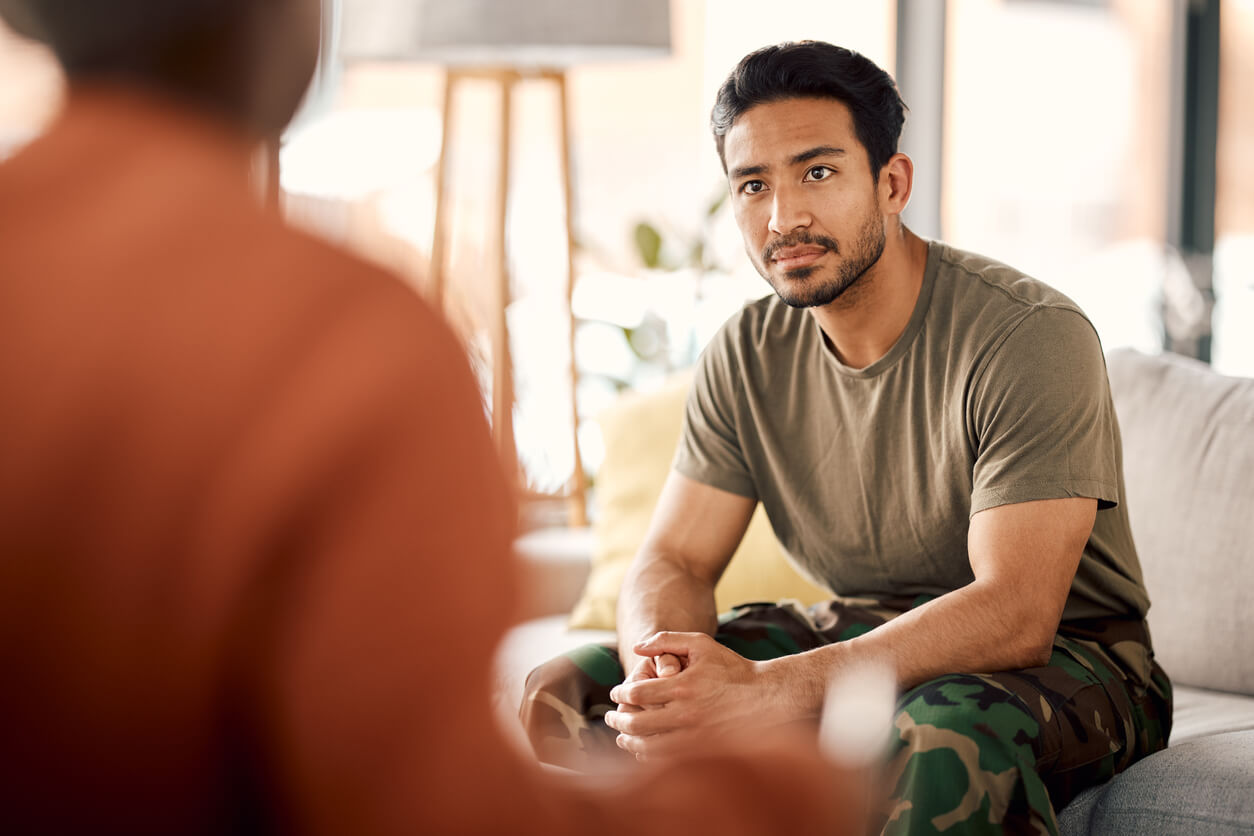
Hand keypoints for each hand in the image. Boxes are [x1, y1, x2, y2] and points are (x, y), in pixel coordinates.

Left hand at [604, 632, 779, 761]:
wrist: (767, 697)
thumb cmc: (733, 668)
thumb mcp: (702, 644)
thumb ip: (667, 639)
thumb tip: (636, 646)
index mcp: (683, 687)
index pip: (637, 693)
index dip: (621, 693)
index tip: (616, 692)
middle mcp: (687, 715)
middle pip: (637, 724)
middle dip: (618, 720)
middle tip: (611, 716)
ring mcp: (695, 738)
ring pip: (648, 747)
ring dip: (629, 741)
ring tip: (622, 736)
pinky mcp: (703, 753)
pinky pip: (667, 761)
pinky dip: (649, 756)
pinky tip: (644, 748)